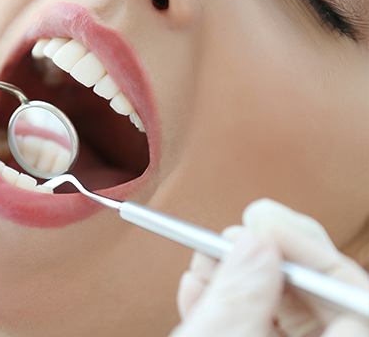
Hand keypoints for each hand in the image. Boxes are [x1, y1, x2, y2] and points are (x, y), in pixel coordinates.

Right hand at [171, 199, 368, 336]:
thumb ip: (241, 295)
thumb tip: (255, 241)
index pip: (348, 296)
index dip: (309, 250)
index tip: (265, 223)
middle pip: (310, 293)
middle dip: (267, 254)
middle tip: (239, 229)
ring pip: (273, 304)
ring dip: (234, 271)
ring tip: (205, 252)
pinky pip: (244, 321)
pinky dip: (218, 298)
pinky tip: (196, 282)